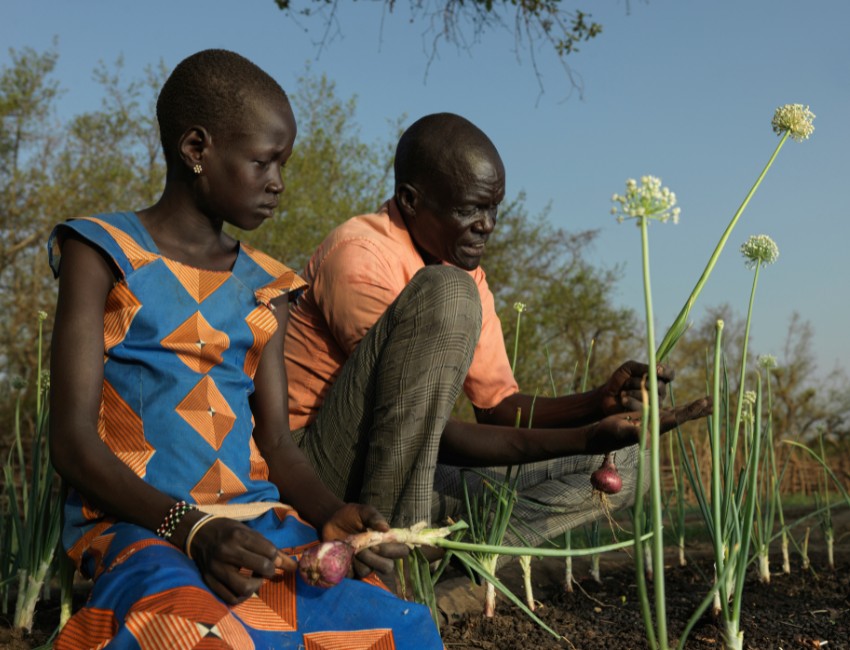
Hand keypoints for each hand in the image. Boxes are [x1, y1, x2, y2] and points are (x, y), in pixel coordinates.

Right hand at [188, 517, 280, 604]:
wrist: (198, 533)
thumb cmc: (228, 531)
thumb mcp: (248, 532)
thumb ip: (268, 547)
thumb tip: (291, 565)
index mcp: (238, 536)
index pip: (268, 551)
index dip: (277, 558)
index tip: (276, 560)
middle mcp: (227, 551)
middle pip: (260, 568)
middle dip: (270, 571)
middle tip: (268, 570)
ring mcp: (216, 568)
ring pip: (244, 587)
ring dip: (256, 587)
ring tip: (257, 580)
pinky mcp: (209, 580)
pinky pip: (229, 597)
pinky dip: (241, 597)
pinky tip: (245, 588)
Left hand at [321, 503, 409, 577]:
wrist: (332, 520)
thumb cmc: (352, 515)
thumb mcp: (364, 511)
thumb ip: (374, 517)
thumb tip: (386, 528)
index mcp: (385, 541)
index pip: (401, 551)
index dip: (394, 550)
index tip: (381, 540)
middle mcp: (377, 555)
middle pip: (387, 567)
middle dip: (377, 558)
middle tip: (366, 546)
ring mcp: (364, 564)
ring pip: (367, 571)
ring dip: (360, 560)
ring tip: (352, 547)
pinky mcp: (350, 570)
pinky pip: (352, 574)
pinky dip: (348, 564)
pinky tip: (343, 553)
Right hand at [585, 396, 712, 453]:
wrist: (601, 437)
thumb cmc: (609, 434)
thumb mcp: (621, 432)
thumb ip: (633, 434)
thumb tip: (647, 438)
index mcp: (655, 428)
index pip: (678, 418)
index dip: (691, 410)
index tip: (705, 403)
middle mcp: (659, 425)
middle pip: (683, 416)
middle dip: (699, 409)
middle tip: (715, 402)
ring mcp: (655, 422)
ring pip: (679, 413)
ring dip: (694, 408)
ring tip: (708, 402)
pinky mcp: (650, 418)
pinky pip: (670, 411)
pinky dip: (682, 408)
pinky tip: (688, 406)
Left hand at [598, 361, 674, 414]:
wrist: (607, 396)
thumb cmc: (620, 380)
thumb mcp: (628, 368)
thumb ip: (641, 367)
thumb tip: (656, 369)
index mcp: (657, 379)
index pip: (669, 374)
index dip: (666, 372)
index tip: (656, 370)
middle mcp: (659, 391)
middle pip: (659, 385)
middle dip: (641, 382)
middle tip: (627, 383)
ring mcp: (655, 404)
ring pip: (652, 397)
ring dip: (634, 392)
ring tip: (623, 392)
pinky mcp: (648, 415)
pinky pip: (644, 407)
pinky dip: (631, 401)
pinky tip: (623, 399)